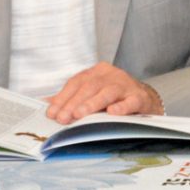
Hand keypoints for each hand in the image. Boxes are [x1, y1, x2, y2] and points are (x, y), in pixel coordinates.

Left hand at [44, 64, 163, 123]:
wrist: (144, 100)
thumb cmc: (114, 97)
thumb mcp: (91, 94)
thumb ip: (70, 98)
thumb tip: (46, 104)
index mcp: (97, 72)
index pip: (76, 82)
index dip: (63, 97)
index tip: (52, 113)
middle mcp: (112, 75)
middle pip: (90, 86)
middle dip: (74, 103)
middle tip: (63, 118)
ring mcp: (127, 85)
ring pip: (108, 92)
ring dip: (92, 103)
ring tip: (80, 115)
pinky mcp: (140, 97)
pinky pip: (131, 101)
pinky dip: (122, 106)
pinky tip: (113, 112)